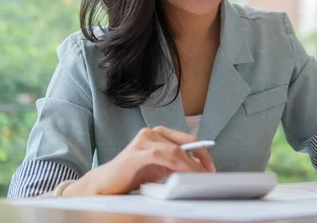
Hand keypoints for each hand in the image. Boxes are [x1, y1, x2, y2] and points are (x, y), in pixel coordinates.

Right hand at [66, 126, 215, 195]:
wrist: (105, 183)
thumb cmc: (132, 174)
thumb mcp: (160, 167)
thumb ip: (176, 162)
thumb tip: (198, 165)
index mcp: (159, 134)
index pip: (187, 139)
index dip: (202, 152)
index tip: (210, 166)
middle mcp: (151, 133)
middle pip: (185, 142)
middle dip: (201, 157)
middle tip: (210, 171)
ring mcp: (143, 141)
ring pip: (175, 149)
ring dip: (191, 164)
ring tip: (200, 175)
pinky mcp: (136, 153)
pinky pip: (163, 156)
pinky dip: (177, 164)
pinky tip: (184, 173)